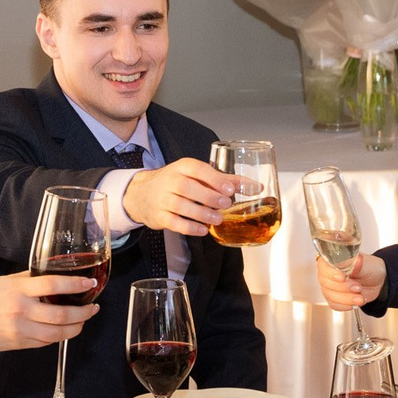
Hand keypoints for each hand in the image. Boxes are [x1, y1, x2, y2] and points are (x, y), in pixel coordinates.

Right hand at [0, 271, 96, 356]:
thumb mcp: (5, 282)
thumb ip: (29, 280)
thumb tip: (54, 276)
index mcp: (18, 290)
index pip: (53, 285)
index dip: (75, 285)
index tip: (90, 283)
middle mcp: (20, 310)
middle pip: (61, 314)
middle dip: (83, 312)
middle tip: (93, 307)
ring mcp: (20, 329)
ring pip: (57, 333)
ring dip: (76, 327)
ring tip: (83, 320)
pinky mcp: (18, 343)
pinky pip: (45, 342)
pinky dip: (59, 336)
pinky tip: (65, 330)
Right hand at [122, 158, 239, 238]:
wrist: (143, 194)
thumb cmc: (177, 183)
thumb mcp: (197, 176)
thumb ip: (225, 180)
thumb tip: (255, 186)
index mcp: (182, 167)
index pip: (197, 169)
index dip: (214, 178)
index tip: (230, 188)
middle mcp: (170, 181)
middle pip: (187, 187)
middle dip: (208, 196)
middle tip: (226, 204)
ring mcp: (162, 199)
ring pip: (180, 206)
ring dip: (201, 213)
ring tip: (217, 219)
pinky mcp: (159, 216)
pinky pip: (173, 222)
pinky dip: (189, 227)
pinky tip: (203, 230)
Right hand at [314, 252, 383, 310]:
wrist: (377, 281)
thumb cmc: (369, 268)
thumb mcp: (366, 264)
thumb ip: (358, 263)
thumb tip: (356, 260)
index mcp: (333, 259)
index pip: (323, 265)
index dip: (331, 273)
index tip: (343, 277)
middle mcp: (328, 272)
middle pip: (325, 282)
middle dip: (343, 287)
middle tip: (357, 287)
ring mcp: (330, 286)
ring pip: (330, 295)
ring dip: (346, 298)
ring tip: (360, 297)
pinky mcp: (334, 298)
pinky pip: (334, 304)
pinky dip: (345, 305)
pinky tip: (354, 302)